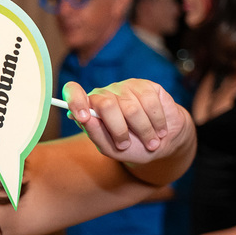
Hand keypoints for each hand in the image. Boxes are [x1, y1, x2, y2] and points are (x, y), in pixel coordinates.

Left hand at [62, 79, 187, 164]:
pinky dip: (157, 122)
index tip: (83, 117)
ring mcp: (125, 88)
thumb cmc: (131, 146)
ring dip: (143, 132)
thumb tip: (85, 118)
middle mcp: (105, 94)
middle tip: (126, 144)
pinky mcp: (146, 86)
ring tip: (149, 141)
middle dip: (119, 131)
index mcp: (90, 108)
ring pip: (131, 108)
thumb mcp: (110, 148)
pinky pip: (150, 103)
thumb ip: (95, 133)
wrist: (162, 142)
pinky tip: (159, 130)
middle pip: (106, 105)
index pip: (73, 91)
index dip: (76, 101)